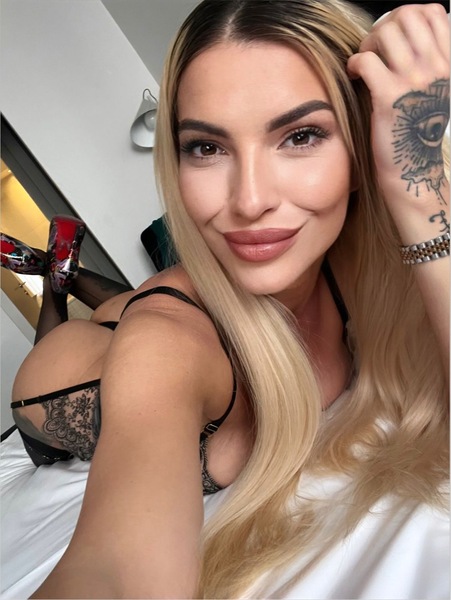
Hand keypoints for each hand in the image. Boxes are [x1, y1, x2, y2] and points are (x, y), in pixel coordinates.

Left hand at [347, 4, 449, 206]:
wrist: (412, 168)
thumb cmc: (415, 132)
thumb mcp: (433, 91)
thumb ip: (424, 63)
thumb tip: (397, 38)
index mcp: (447, 63)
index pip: (432, 12)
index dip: (405, 16)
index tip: (391, 36)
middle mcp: (435, 68)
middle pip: (406, 15)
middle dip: (383, 27)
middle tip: (373, 49)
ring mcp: (414, 81)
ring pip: (385, 33)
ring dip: (367, 44)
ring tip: (364, 64)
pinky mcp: (389, 97)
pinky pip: (366, 60)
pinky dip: (354, 63)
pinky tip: (354, 76)